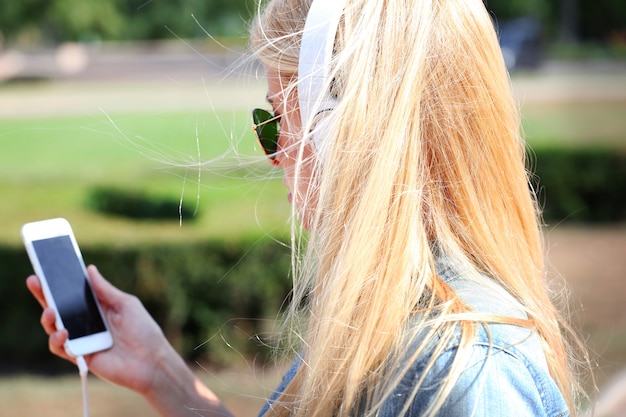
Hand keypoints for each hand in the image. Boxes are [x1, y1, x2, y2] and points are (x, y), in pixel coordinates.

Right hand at [26, 265, 172, 395]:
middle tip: (34, 281)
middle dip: (44, 294)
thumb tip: (89, 269)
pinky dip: (57, 340)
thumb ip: (105, 290)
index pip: (75, 293)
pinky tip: (63, 333)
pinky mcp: (80, 356)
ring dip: (48, 319)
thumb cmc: (144, 331)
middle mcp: (88, 322)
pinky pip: (60, 348)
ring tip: (50, 312)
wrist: (151, 362)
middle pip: (60, 307)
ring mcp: (83, 339)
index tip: (46, 269)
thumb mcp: (126, 305)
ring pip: (54, 327)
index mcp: (99, 307)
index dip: (60, 283)